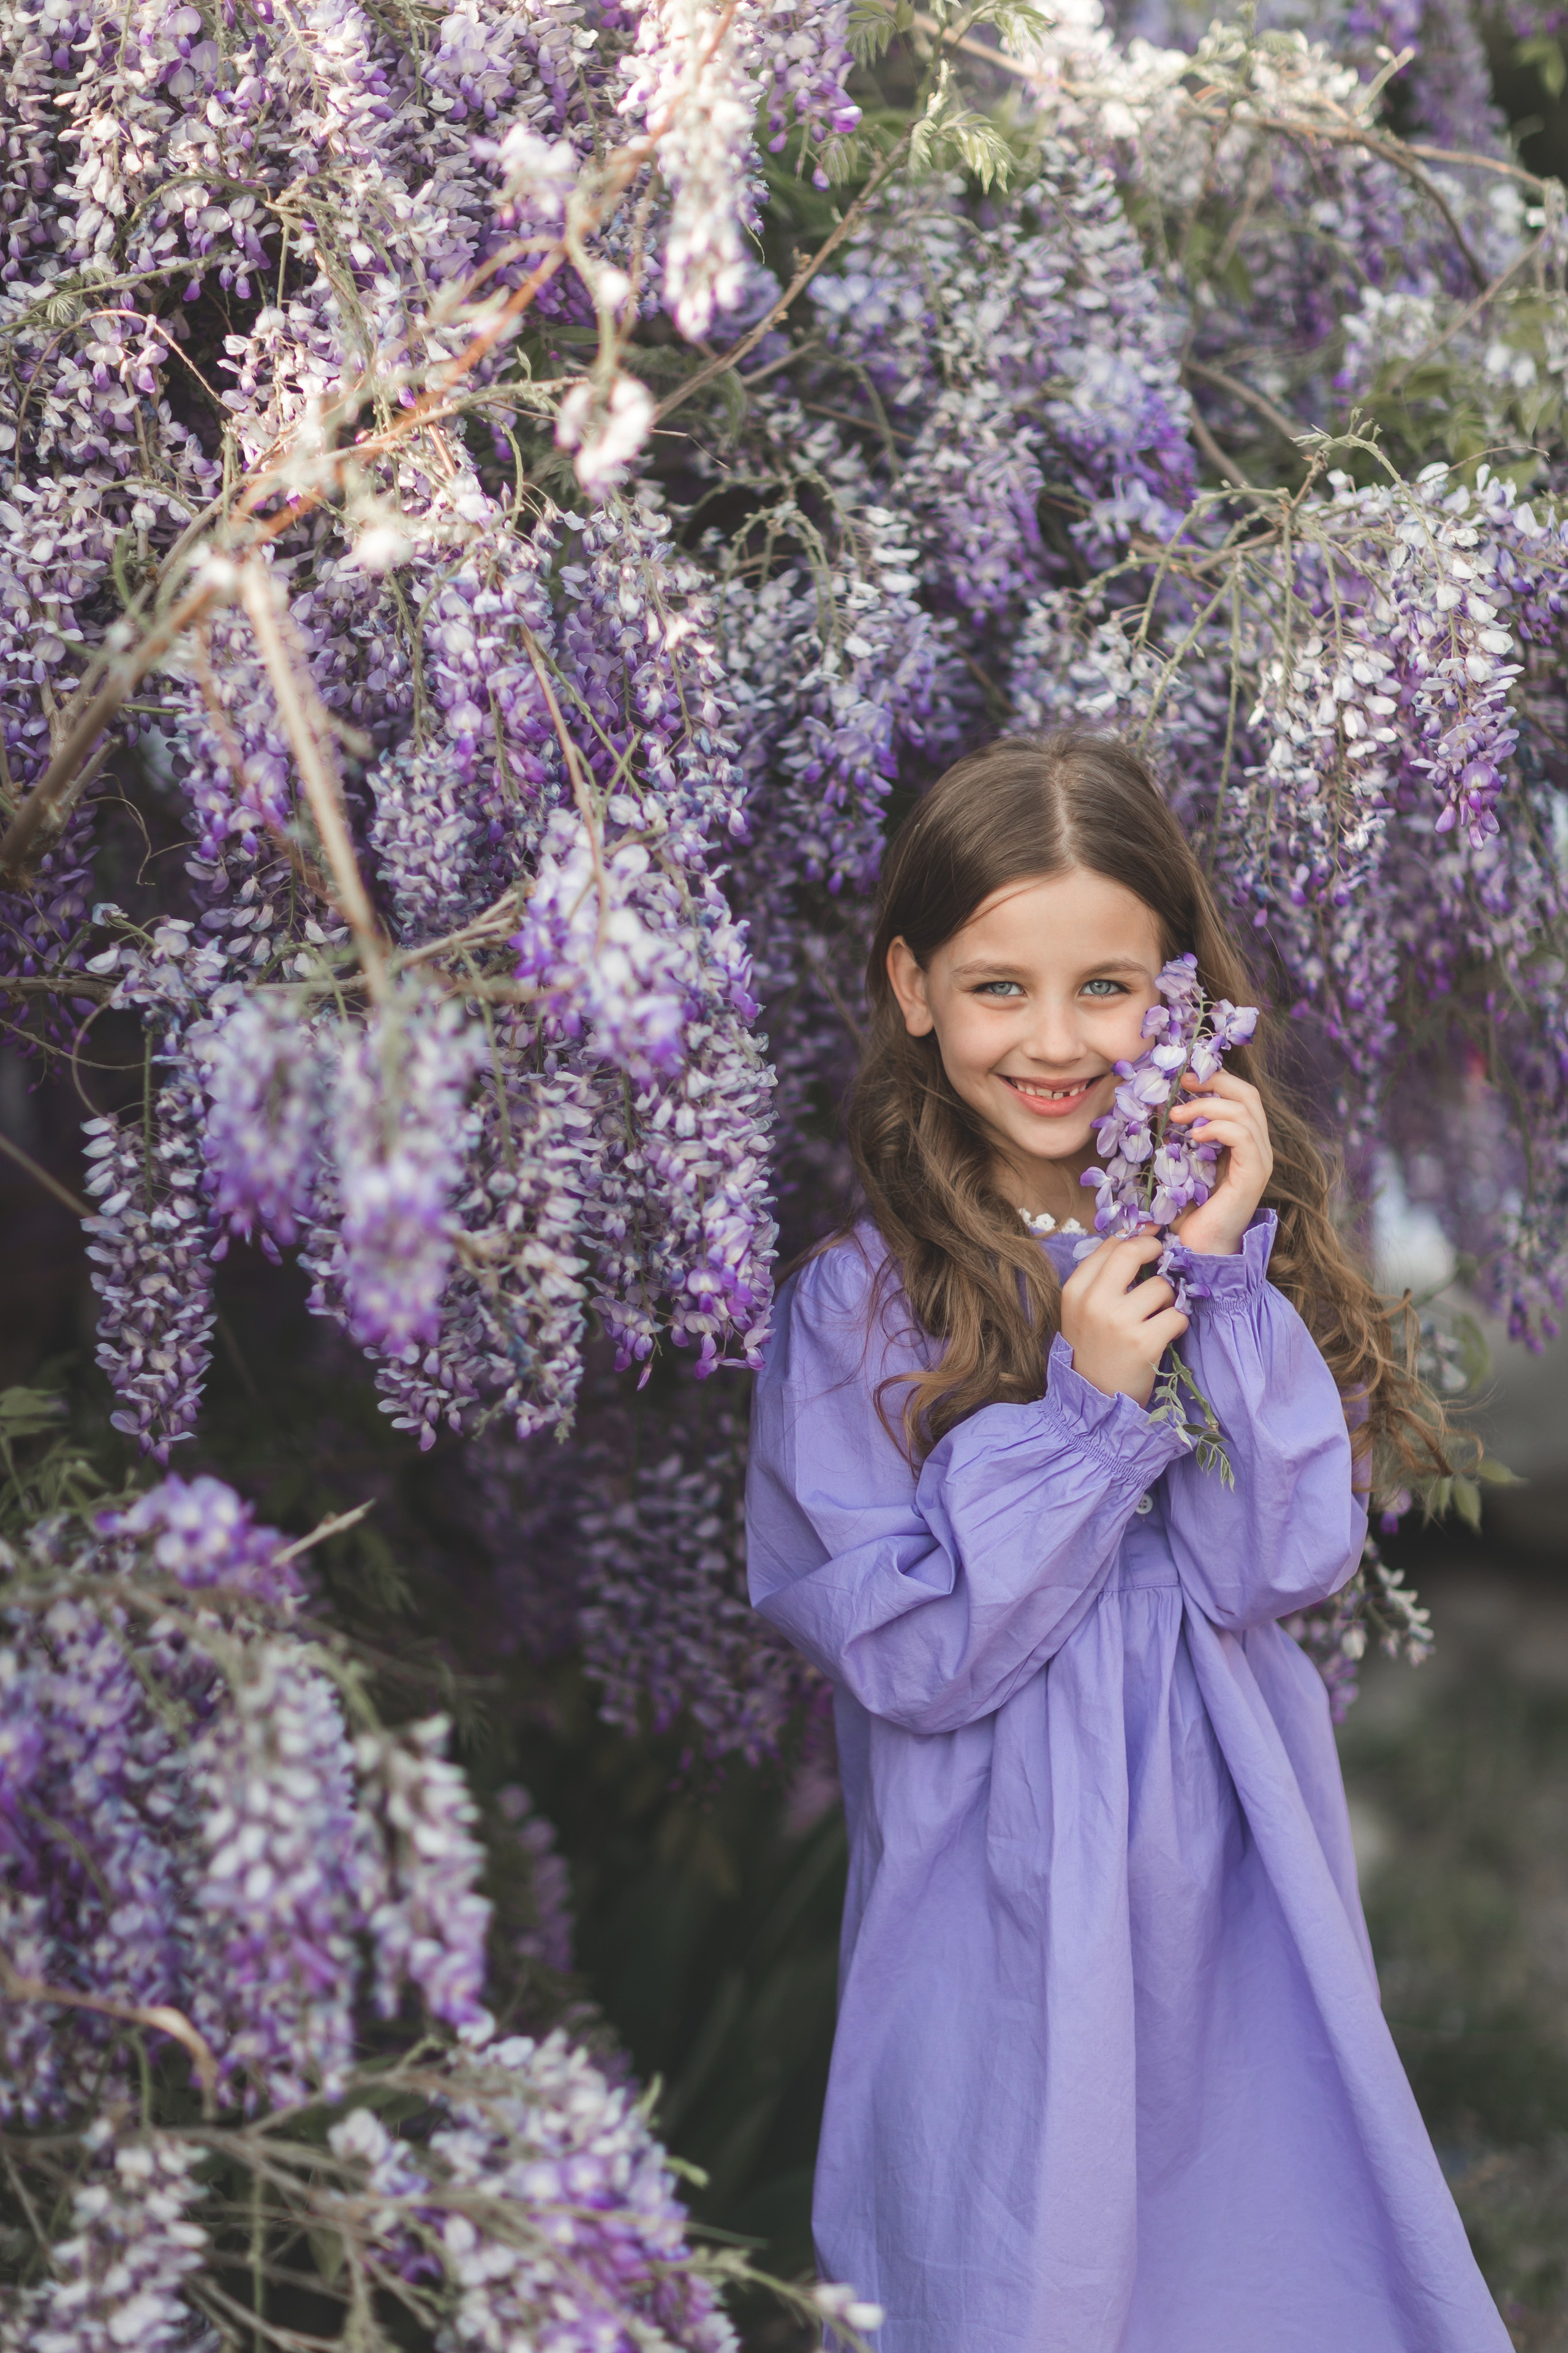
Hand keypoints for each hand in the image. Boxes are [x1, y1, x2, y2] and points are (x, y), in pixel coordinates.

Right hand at [1059, 1234, 1188, 1407]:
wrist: (1093, 1401)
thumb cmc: (1093, 1351)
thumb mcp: (1081, 1311)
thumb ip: (1100, 1279)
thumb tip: (1134, 1240)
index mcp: (1074, 1290)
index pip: (1109, 1245)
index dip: (1136, 1238)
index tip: (1151, 1239)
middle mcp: (1093, 1301)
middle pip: (1132, 1251)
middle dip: (1155, 1250)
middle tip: (1163, 1259)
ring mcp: (1118, 1322)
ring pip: (1162, 1287)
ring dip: (1168, 1300)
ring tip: (1157, 1317)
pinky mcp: (1144, 1343)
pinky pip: (1177, 1316)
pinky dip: (1177, 1325)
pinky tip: (1165, 1336)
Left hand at [1166, 1068, 1272, 1256]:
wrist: (1196, 1250)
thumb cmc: (1184, 1211)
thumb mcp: (1178, 1164)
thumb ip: (1177, 1137)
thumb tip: (1157, 1106)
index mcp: (1242, 1142)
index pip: (1239, 1095)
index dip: (1214, 1079)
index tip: (1182, 1078)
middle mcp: (1257, 1148)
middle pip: (1248, 1095)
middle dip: (1214, 1082)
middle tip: (1181, 1084)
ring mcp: (1259, 1161)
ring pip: (1245, 1111)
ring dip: (1207, 1106)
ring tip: (1176, 1116)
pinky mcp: (1254, 1176)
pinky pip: (1245, 1137)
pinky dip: (1218, 1127)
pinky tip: (1193, 1136)